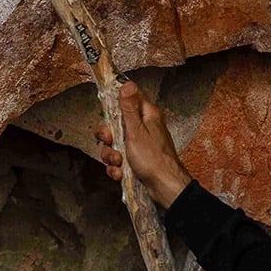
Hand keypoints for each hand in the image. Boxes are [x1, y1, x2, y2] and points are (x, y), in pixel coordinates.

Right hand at [95, 81, 194, 208]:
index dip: (115, 105)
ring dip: (111, 155)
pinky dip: (117, 167)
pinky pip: (119, 160)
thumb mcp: (136, 130)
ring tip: (118, 163)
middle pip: (116, 123)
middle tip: (109, 141)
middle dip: (108, 136)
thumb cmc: (152, 158)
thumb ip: (129, 108)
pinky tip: (120, 173)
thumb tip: (127, 83)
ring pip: (114, 144)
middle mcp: (143, 127)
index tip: (107, 114)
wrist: (164, 187)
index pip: (128, 99)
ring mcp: (139, 145)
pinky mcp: (135, 161)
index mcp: (147, 115)